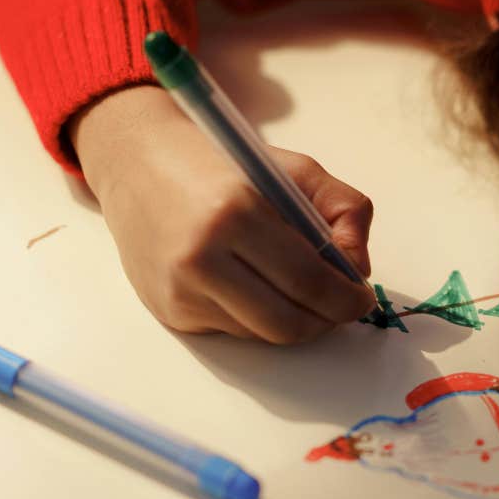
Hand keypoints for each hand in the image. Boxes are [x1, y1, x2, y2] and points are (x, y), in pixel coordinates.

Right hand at [70, 86, 376, 341]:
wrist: (136, 164)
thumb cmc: (222, 165)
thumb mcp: (292, 168)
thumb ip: (342, 208)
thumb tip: (358, 267)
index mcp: (233, 213)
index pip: (308, 281)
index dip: (346, 299)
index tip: (362, 297)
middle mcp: (200, 258)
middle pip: (288, 323)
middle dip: (328, 320)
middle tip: (343, 306)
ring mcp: (180, 291)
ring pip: (264, 334)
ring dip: (295, 320)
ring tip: (302, 290)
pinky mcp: (168, 311)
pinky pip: (234, 330)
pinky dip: (259, 316)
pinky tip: (254, 283)